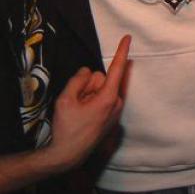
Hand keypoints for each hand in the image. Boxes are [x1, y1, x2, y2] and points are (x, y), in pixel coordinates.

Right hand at [48, 35, 130, 170]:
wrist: (67, 156)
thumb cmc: (67, 129)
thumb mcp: (66, 100)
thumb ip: (78, 80)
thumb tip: (88, 71)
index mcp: (109, 98)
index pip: (117, 68)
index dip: (122, 51)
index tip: (128, 37)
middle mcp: (117, 103)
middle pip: (102, 79)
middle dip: (89, 84)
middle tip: (76, 102)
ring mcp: (115, 111)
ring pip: (100, 89)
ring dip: (89, 94)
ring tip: (78, 112)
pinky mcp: (111, 117)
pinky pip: (101, 99)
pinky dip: (91, 102)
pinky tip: (83, 116)